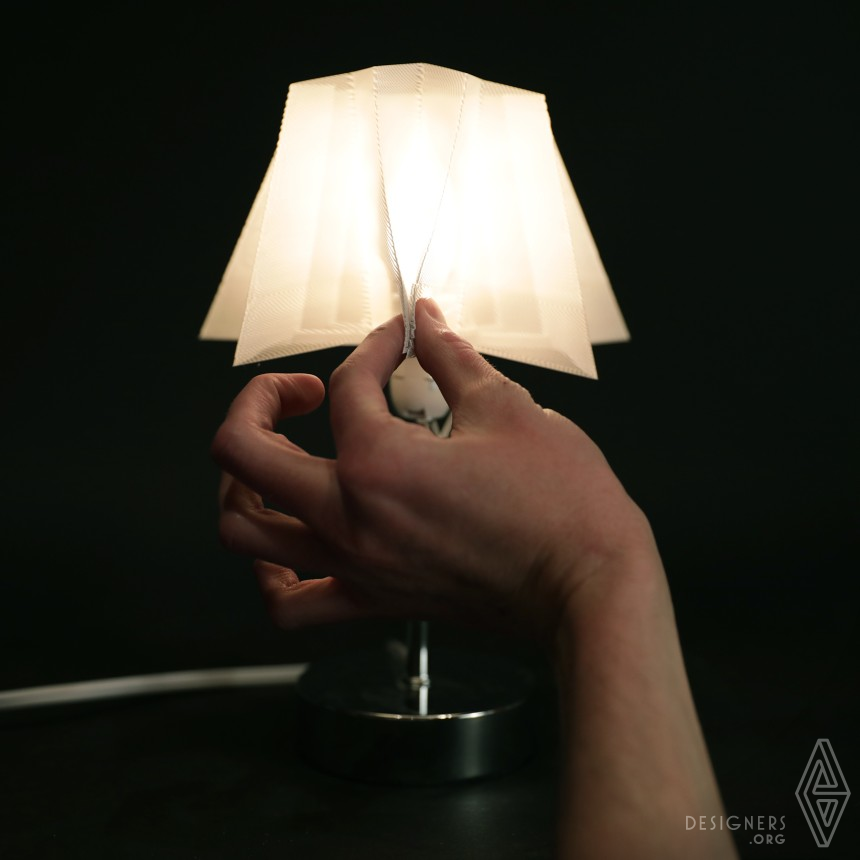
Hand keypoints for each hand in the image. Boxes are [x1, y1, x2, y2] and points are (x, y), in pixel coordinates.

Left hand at [212, 299, 656, 644]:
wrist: (588, 587)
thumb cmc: (561, 507)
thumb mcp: (506, 408)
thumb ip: (450, 358)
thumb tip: (425, 324)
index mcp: (379, 463)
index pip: (346, 385)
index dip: (371, 347)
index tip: (397, 341)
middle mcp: (351, 519)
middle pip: (243, 454)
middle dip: (259, 400)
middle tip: (295, 390)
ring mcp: (355, 566)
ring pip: (243, 534)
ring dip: (239, 487)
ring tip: (267, 464)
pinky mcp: (375, 601)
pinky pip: (292, 603)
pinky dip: (270, 575)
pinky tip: (292, 544)